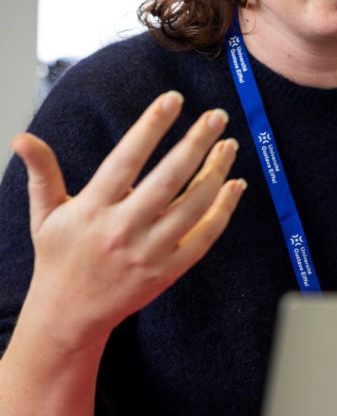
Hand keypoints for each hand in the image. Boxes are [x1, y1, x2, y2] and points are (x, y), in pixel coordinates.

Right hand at [12, 91, 245, 347]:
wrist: (69, 315)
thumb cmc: (59, 257)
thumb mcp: (46, 214)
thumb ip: (43, 172)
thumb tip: (23, 138)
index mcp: (92, 209)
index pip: (126, 159)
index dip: (150, 127)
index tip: (173, 100)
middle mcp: (122, 230)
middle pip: (168, 180)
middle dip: (195, 144)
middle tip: (217, 116)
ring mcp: (148, 253)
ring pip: (192, 207)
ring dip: (215, 173)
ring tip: (229, 145)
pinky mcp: (167, 272)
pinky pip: (203, 237)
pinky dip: (223, 210)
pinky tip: (234, 185)